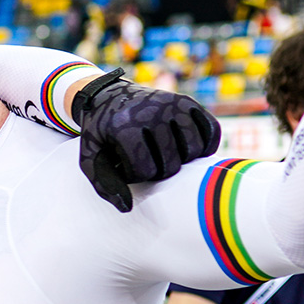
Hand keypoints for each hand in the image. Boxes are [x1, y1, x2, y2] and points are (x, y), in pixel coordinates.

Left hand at [72, 71, 221, 211]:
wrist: (109, 95)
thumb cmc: (101, 133)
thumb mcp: (91, 157)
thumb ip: (104, 184)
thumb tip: (127, 207)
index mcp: (124, 126)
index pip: (145, 170)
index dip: (135, 176)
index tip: (124, 165)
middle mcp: (152, 111)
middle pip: (171, 164)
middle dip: (158, 172)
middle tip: (146, 161)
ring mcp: (173, 104)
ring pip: (194, 151)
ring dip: (182, 161)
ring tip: (165, 155)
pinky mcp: (188, 101)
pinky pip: (212, 132)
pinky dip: (206, 146)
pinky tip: (189, 149)